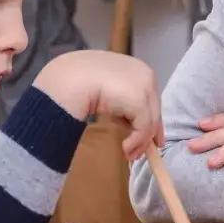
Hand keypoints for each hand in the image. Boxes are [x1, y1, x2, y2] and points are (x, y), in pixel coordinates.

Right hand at [34, 50, 163, 160]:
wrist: (70, 79)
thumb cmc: (78, 80)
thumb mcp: (102, 89)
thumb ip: (116, 101)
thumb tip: (124, 122)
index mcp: (134, 68)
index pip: (149, 96)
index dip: (149, 117)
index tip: (148, 135)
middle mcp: (144, 74)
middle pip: (153, 108)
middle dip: (148, 132)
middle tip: (139, 150)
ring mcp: (144, 87)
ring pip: (150, 120)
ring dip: (140, 141)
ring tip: (129, 154)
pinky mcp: (140, 101)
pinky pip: (143, 128)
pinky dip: (135, 142)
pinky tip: (124, 148)